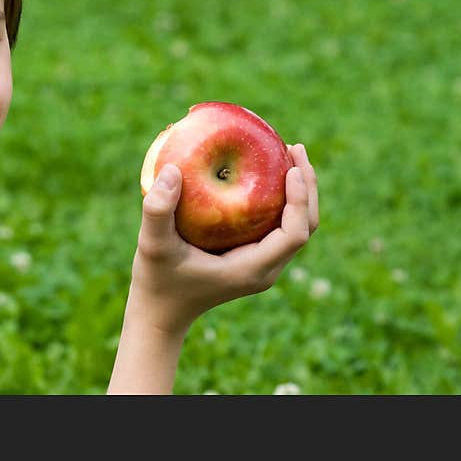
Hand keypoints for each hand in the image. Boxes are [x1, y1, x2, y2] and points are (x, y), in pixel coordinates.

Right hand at [127, 143, 318, 336]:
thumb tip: (173, 169)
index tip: (291, 168)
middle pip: (306, 226)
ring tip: (287, 155)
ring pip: (296, 226)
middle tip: (294, 148)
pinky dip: (281, 200)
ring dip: (299, 192)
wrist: (159, 312)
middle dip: (307, 188)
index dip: (300, 199)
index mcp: (252, 268)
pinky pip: (279, 226)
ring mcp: (261, 265)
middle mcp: (265, 269)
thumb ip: (158, 210)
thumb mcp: (152, 244)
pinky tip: (263, 174)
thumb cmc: (157, 280)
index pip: (295, 233)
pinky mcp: (253, 259)